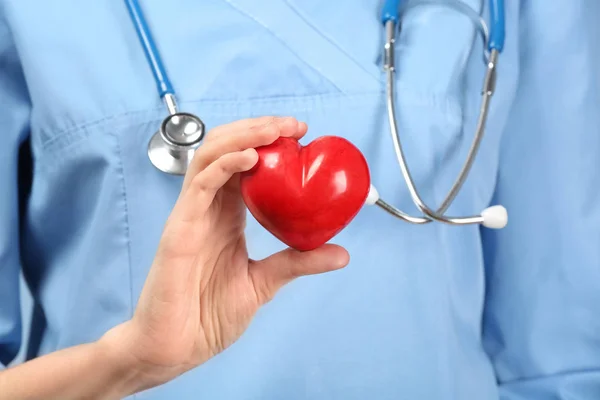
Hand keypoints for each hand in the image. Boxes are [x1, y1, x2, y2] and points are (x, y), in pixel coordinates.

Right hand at [104, 117, 349, 388]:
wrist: (175, 348)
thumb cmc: (208, 316)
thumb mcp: (264, 283)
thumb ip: (297, 262)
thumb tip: (341, 252)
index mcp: (226, 217)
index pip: (245, 167)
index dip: (269, 145)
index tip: (301, 135)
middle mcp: (208, 208)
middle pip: (227, 151)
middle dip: (258, 130)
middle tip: (293, 126)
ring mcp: (191, 215)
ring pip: (210, 157)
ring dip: (243, 136)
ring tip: (274, 130)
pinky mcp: (179, 228)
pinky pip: (200, 185)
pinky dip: (224, 164)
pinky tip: (251, 157)